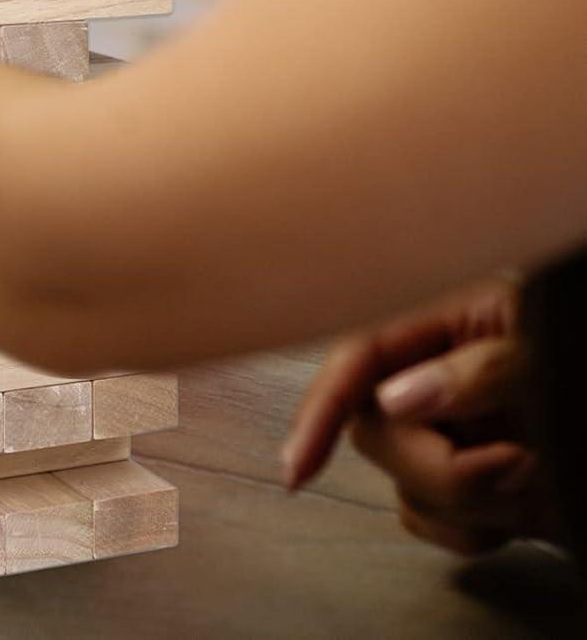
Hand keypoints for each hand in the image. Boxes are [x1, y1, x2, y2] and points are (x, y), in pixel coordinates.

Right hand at [284, 280, 546, 555]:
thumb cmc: (585, 350)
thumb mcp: (545, 346)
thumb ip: (478, 369)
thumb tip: (398, 397)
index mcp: (440, 324)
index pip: (355, 362)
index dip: (318, 411)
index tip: (296, 469)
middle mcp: (431, 378)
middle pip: (375, 433)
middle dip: (440, 466)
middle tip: (518, 464)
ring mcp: (448, 434)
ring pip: (406, 488)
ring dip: (476, 504)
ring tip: (541, 478)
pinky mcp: (468, 487)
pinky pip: (435, 525)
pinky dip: (477, 530)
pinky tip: (523, 508)